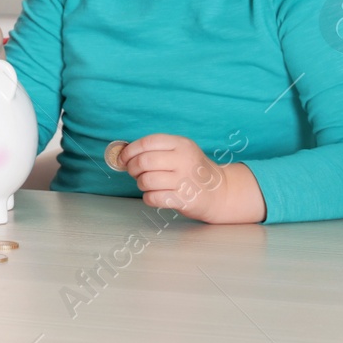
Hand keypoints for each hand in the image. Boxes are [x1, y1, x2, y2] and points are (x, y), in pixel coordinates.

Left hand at [120, 133, 264, 223]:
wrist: (220, 192)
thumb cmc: (192, 170)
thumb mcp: (180, 152)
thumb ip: (156, 150)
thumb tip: (122, 153)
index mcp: (181, 144)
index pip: (147, 142)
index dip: (130, 150)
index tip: (122, 158)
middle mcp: (184, 160)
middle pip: (144, 161)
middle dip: (132, 168)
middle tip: (134, 173)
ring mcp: (185, 180)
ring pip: (146, 180)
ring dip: (140, 184)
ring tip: (147, 184)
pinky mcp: (185, 199)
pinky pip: (154, 198)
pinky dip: (148, 198)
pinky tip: (154, 196)